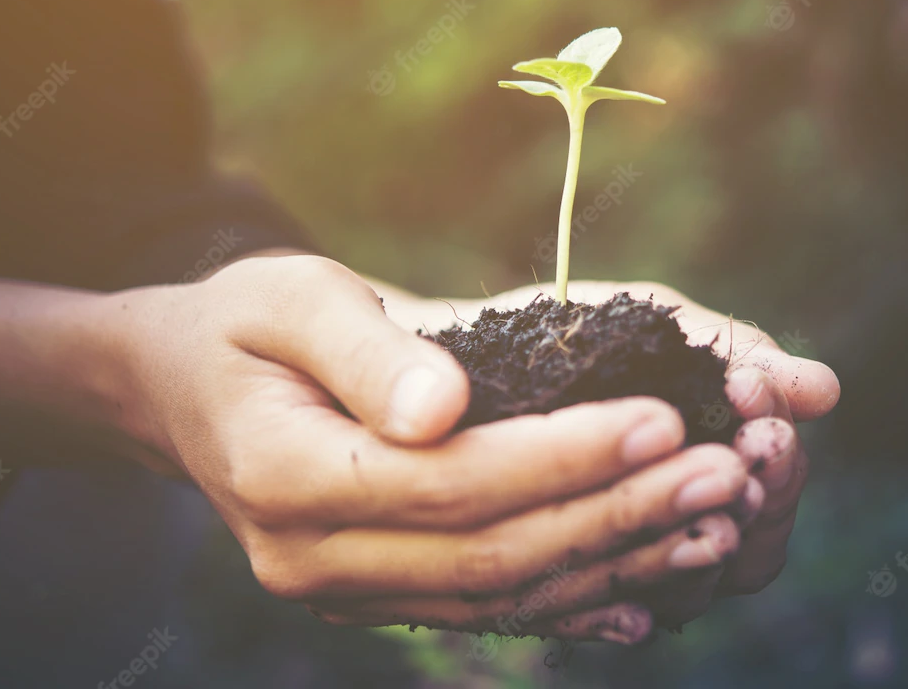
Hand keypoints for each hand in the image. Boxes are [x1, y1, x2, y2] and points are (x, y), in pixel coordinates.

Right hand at [107, 256, 754, 641]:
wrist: (182, 387)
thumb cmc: (245, 323)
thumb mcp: (291, 299)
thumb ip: (368, 351)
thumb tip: (445, 406)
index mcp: (287, 476)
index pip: (452, 482)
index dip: (565, 457)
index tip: (664, 417)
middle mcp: (314, 558)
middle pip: (492, 550)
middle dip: (618, 512)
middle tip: (725, 472)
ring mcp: (347, 590)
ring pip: (502, 593)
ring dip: (617, 559)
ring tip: (716, 523)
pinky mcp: (379, 593)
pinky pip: (486, 608)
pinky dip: (573, 597)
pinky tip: (650, 587)